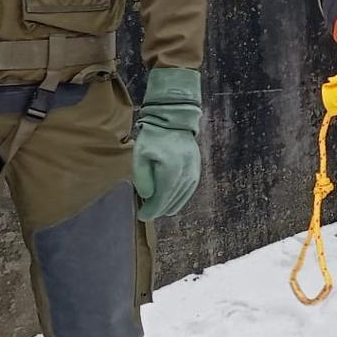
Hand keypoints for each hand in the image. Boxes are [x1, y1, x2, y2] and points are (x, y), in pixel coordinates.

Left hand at [134, 68, 203, 220]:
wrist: (173, 121)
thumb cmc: (153, 137)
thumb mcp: (139, 156)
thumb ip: (142, 179)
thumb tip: (148, 196)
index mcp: (170, 173)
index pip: (161, 201)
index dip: (150, 212)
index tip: (141, 215)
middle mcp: (185, 176)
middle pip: (171, 203)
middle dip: (158, 209)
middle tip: (146, 209)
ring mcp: (194, 174)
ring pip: (181, 199)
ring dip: (167, 204)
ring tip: (156, 204)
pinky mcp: (197, 171)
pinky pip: (188, 192)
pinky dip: (178, 198)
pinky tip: (169, 198)